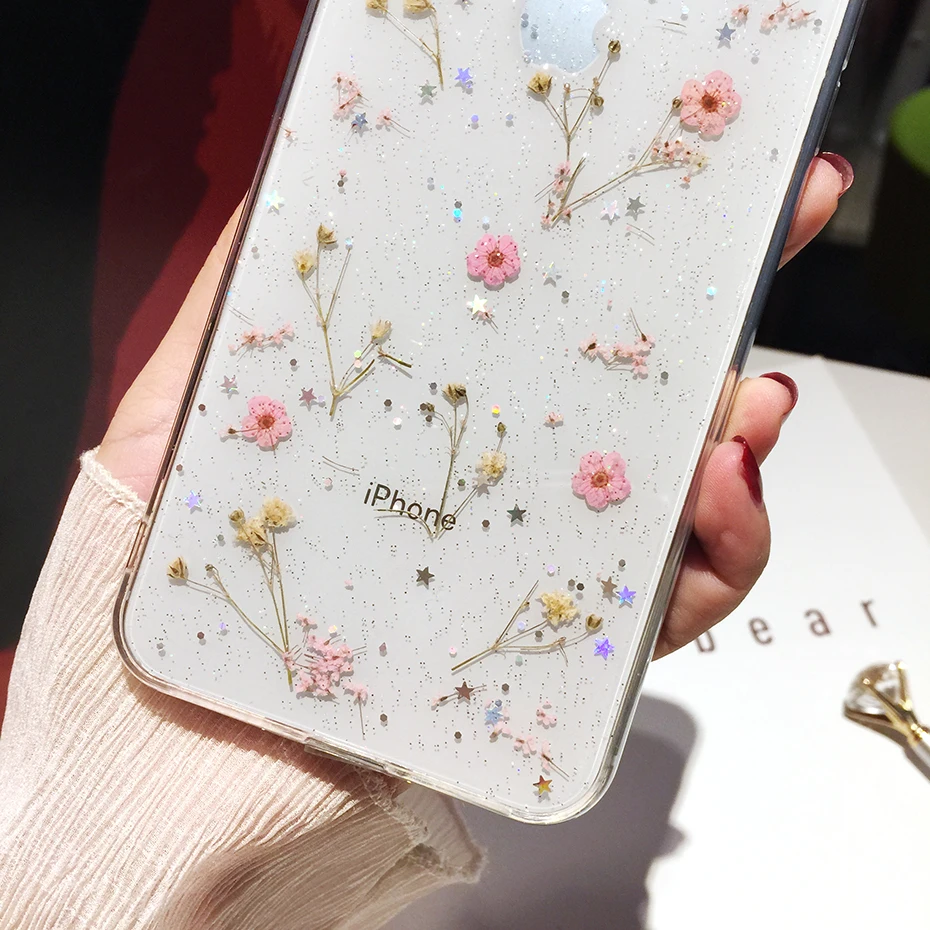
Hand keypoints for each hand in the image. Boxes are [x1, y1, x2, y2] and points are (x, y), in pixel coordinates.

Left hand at [97, 155, 850, 655]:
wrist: (180, 749)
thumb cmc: (177, 577)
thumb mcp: (189, 408)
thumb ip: (236, 303)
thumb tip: (292, 193)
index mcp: (440, 428)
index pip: (553, 334)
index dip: (632, 267)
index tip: (703, 201)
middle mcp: (499, 495)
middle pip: (636, 413)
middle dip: (717, 343)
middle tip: (767, 267)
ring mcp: (537, 572)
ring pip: (676, 508)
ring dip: (737, 452)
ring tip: (744, 418)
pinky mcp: (561, 657)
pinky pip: (669, 609)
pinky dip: (716, 555)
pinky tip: (713, 500)